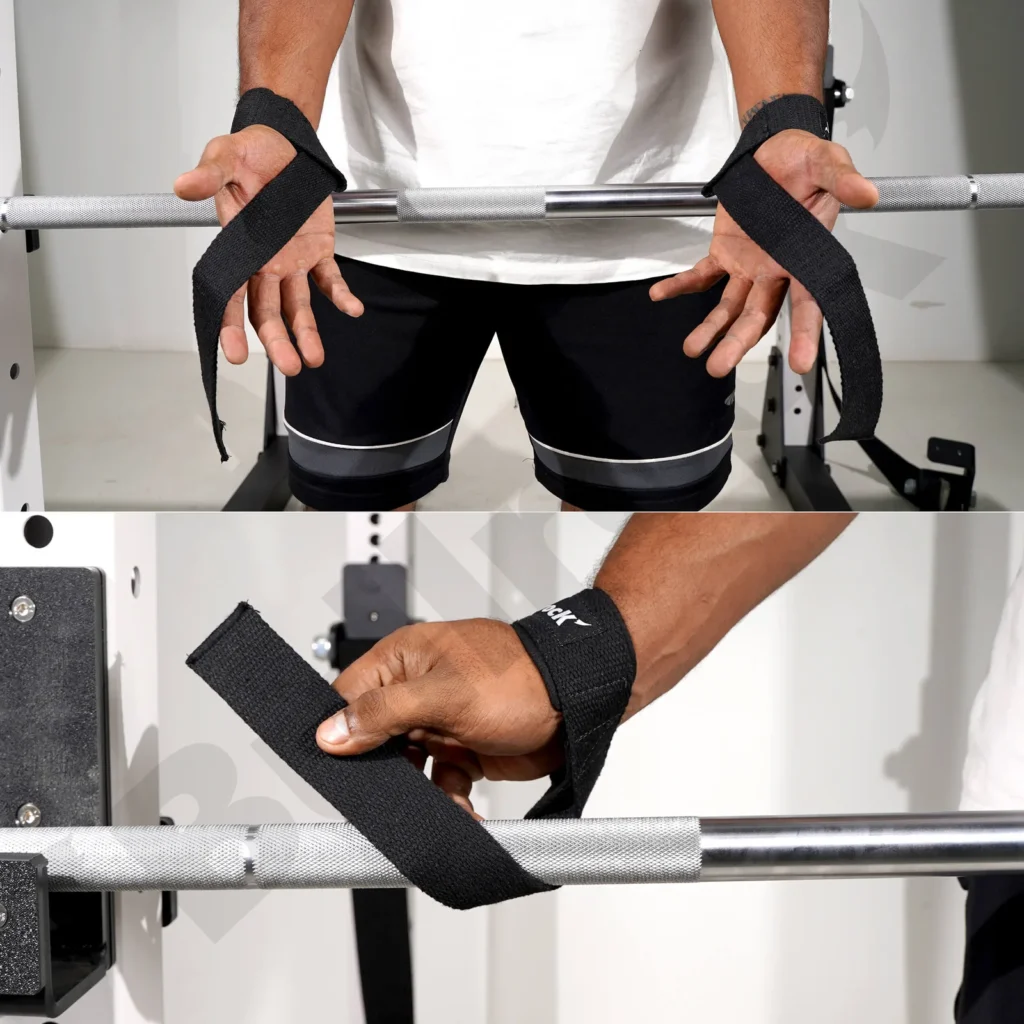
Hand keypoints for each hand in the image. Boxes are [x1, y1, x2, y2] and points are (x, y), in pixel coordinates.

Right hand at [174, 125, 363, 375]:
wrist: (284, 143)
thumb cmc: (251, 153)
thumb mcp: (225, 156)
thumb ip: (209, 174)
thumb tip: (184, 185)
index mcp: (238, 247)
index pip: (231, 294)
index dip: (231, 326)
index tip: (234, 353)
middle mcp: (265, 262)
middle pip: (267, 312)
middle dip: (276, 342)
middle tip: (288, 367)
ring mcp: (292, 260)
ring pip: (297, 306)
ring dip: (306, 334)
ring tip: (313, 359)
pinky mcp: (319, 250)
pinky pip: (331, 279)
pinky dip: (342, 296)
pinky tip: (352, 309)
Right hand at [315, 619, 562, 818]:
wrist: (577, 699)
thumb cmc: (519, 678)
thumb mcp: (443, 696)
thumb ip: (384, 713)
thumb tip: (331, 732)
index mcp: (404, 661)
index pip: (349, 696)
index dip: (338, 730)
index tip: (337, 765)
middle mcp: (417, 690)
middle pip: (375, 738)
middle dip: (382, 773)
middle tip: (387, 797)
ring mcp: (441, 720)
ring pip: (407, 768)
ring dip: (418, 794)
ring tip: (439, 807)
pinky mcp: (464, 747)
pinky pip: (441, 782)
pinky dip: (450, 800)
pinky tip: (464, 811)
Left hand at [650, 129, 878, 376]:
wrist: (775, 150)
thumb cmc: (803, 161)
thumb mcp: (826, 162)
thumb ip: (843, 180)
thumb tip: (866, 193)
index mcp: (805, 255)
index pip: (810, 301)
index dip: (806, 333)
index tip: (802, 363)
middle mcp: (776, 269)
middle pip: (759, 315)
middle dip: (738, 341)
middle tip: (720, 366)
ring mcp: (749, 266)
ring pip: (730, 306)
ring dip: (712, 329)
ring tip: (693, 349)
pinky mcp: (724, 254)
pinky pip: (701, 275)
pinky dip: (680, 285)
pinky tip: (660, 294)